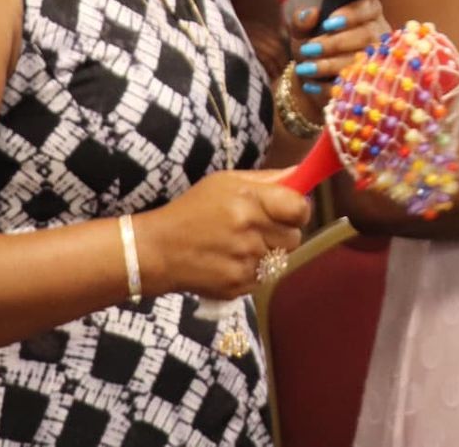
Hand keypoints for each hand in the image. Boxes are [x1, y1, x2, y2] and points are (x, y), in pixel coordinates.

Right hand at [134, 170, 308, 299]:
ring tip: (241, 245)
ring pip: (281, 258)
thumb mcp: (226, 182)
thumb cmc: (192, 210)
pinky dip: (254, 270)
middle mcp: (249, 231)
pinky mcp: (238, 285)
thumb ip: (267, 179)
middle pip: (295, 236)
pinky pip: (264, 277)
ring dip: (269, 252)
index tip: (289, 210)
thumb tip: (301, 173)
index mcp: (249, 201)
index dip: (299, 210)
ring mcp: (244, 261)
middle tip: (259, 228)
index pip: (300, 209)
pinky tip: (231, 261)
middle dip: (282, 232)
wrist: (158, 250)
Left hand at [286, 0, 390, 103]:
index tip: (328, 23)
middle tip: (309, 49)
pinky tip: (311, 84)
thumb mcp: (302, 31)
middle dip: (336, 43)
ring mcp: (377, 59)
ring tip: (305, 68)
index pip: (368, 7)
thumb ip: (301, 20)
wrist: (311, 76)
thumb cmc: (313, 44)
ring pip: (362, 61)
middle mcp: (377, 33)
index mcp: (365, 12)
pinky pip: (354, 84)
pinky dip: (329, 85)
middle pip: (367, 35)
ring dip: (331, 65)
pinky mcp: (368, 83)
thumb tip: (311, 13)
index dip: (351, 15)